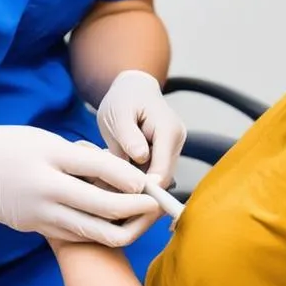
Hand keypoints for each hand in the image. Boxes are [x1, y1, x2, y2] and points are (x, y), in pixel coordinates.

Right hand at [0, 117, 159, 246]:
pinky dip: (96, 230)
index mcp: (50, 158)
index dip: (128, 178)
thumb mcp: (46, 140)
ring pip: (90, 229)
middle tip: (154, 204)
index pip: (97, 169)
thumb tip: (117, 172)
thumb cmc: (9, 144)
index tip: (147, 181)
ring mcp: (39, 214)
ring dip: (120, 226)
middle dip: (133, 207)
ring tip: (140, 217)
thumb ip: (79, 157)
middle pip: (100, 206)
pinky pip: (74, 234)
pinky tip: (111, 222)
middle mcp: (45, 189)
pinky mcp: (34, 228)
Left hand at [96, 70, 186, 186]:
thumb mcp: (118, 113)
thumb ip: (128, 135)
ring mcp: (173, 149)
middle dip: (137, 188)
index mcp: (168, 129)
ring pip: (156, 180)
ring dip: (135, 182)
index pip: (162, 170)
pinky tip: (119, 169)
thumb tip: (141, 157)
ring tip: (111, 174)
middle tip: (108, 190)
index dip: (144, 188)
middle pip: (161, 179)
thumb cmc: (124, 98)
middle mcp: (176, 141)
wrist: (133, 89)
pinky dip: (135, 176)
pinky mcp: (165, 155)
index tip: (120, 196)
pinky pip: (152, 174)